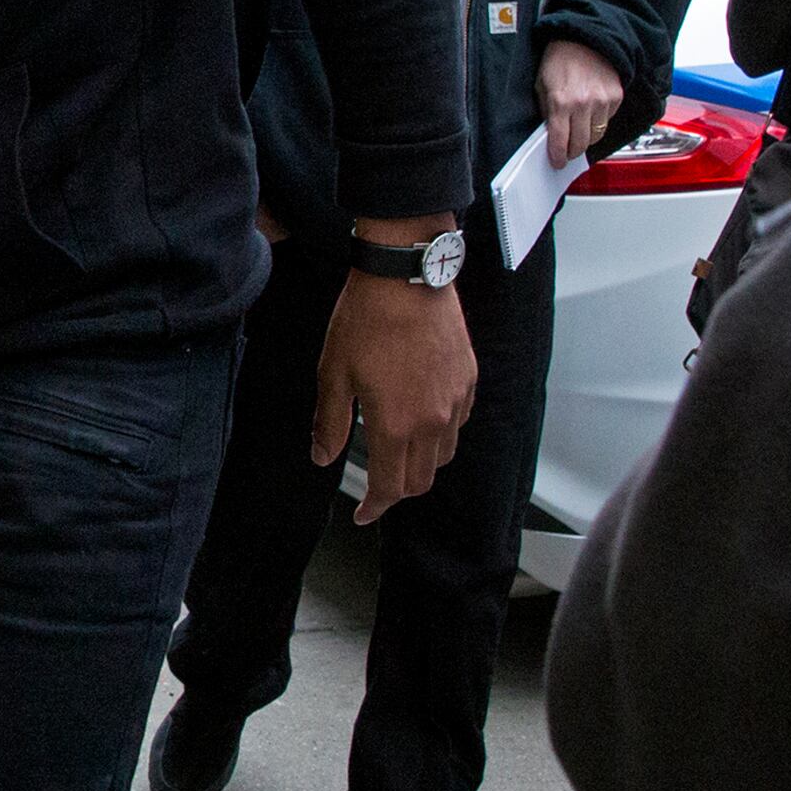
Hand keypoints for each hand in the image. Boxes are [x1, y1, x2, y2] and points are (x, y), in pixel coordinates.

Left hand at [316, 226, 478, 524]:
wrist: (406, 275)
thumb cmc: (365, 320)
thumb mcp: (333, 373)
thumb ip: (329, 423)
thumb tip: (322, 457)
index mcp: (394, 425)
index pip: (389, 487)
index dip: (374, 506)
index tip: (363, 515)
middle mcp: (432, 421)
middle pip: (421, 480)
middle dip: (397, 492)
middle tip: (377, 489)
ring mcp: (455, 401)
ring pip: (443, 455)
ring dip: (420, 465)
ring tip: (397, 453)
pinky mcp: (468, 380)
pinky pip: (458, 424)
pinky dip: (440, 435)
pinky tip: (421, 420)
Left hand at [539, 39, 625, 169]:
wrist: (584, 38)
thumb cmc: (559, 60)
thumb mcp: (542, 85)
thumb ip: (546, 112)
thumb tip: (550, 135)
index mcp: (561, 102)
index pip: (560, 141)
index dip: (558, 157)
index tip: (557, 162)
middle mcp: (583, 104)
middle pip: (581, 144)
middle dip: (572, 151)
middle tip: (567, 151)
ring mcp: (602, 101)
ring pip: (596, 136)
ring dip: (587, 138)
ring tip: (579, 131)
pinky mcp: (616, 97)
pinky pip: (608, 120)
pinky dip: (599, 121)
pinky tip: (591, 111)